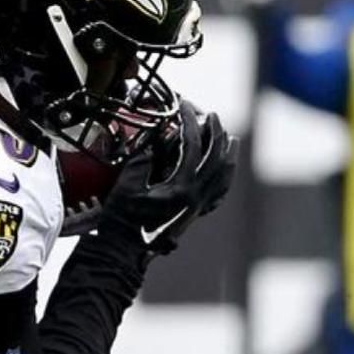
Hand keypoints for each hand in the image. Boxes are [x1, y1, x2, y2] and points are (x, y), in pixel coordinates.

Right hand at [66, 100, 236, 254]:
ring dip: (228, 155)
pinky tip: (225, 173)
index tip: (183, 104)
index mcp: (180, 187)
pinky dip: (225, 180)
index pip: (192, 145)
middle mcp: (195, 197)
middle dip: (215, 132)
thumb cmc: (122, 218)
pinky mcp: (195, 214)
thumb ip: (143, 160)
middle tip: (212, 115)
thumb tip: (156, 143)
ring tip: (231, 139)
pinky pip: (218, 195)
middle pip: (215, 157)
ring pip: (223, 177)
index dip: (188, 120)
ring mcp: (198, 207)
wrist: (123, 249)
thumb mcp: (127, 184)